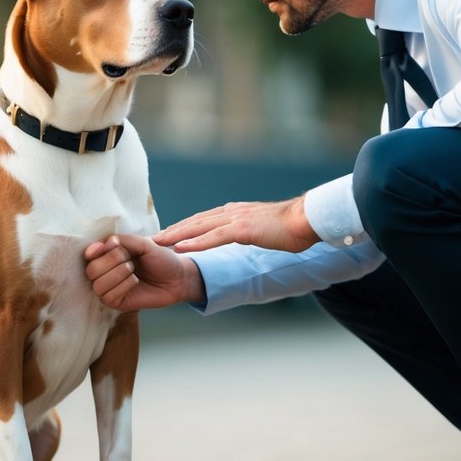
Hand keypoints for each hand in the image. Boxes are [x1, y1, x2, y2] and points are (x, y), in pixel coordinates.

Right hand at [84, 234, 204, 310]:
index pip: (89, 254)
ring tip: (133, 270)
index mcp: (108, 255)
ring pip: (97, 284)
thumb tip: (101, 244)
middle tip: (129, 259)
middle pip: (91, 269)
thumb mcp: (142, 244)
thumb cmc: (160, 259)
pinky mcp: (116, 302)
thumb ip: (122, 241)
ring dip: (117, 273)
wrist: (177, 277)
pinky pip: (107, 296)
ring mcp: (109, 289)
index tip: (114, 244)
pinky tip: (135, 281)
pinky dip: (122, 286)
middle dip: (111, 260)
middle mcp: (105, 272)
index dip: (96, 249)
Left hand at [152, 196, 318, 252]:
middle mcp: (232, 212)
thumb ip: (253, 230)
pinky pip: (213, 237)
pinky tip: (180, 248)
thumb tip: (249, 235)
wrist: (307, 219)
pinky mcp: (243, 230)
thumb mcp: (266, 228)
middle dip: (173, 229)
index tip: (168, 234)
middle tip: (153, 238)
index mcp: (237, 212)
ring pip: (199, 227)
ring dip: (176, 235)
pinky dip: (194, 242)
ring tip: (158, 242)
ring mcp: (236, 219)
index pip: (204, 219)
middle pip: (196, 220)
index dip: (185, 226)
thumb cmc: (292, 226)